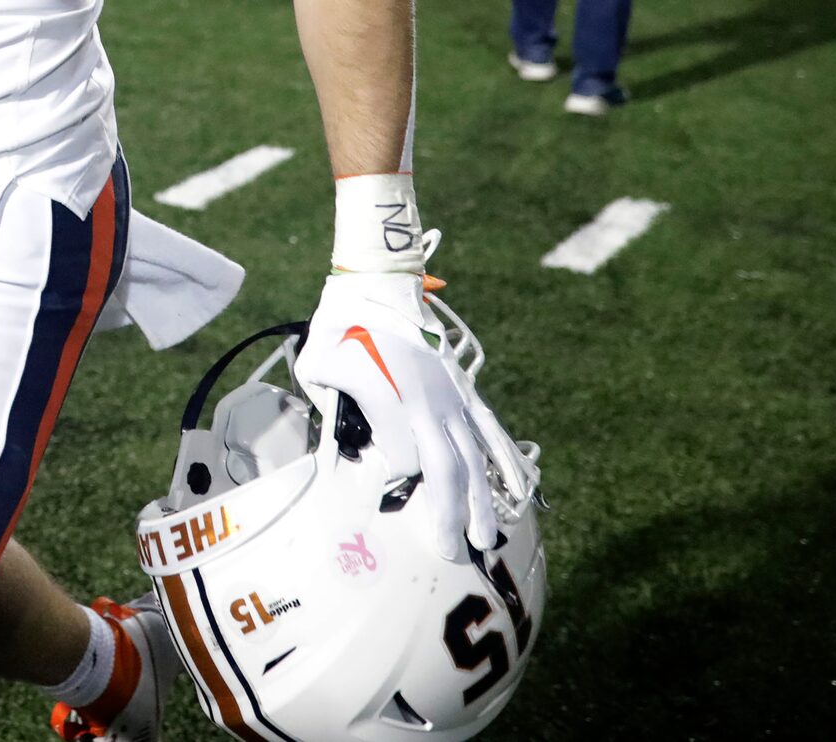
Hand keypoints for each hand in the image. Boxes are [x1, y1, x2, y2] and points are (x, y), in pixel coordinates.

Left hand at [295, 262, 525, 560]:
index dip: (396, 482)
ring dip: (483, 499)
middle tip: (454, 552)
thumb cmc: (340, 325)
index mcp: (389, 397)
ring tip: (490, 538)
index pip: (402, 458)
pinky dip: (504, 459)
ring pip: (474, 456)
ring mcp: (451, 396)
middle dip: (451, 514)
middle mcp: (427, 402)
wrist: (378, 284)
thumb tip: (339, 439)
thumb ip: (329, 404)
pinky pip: (489, 429)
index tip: (389, 497)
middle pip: (446, 468)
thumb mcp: (317, 363)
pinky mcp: (463, 388)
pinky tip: (518, 488)